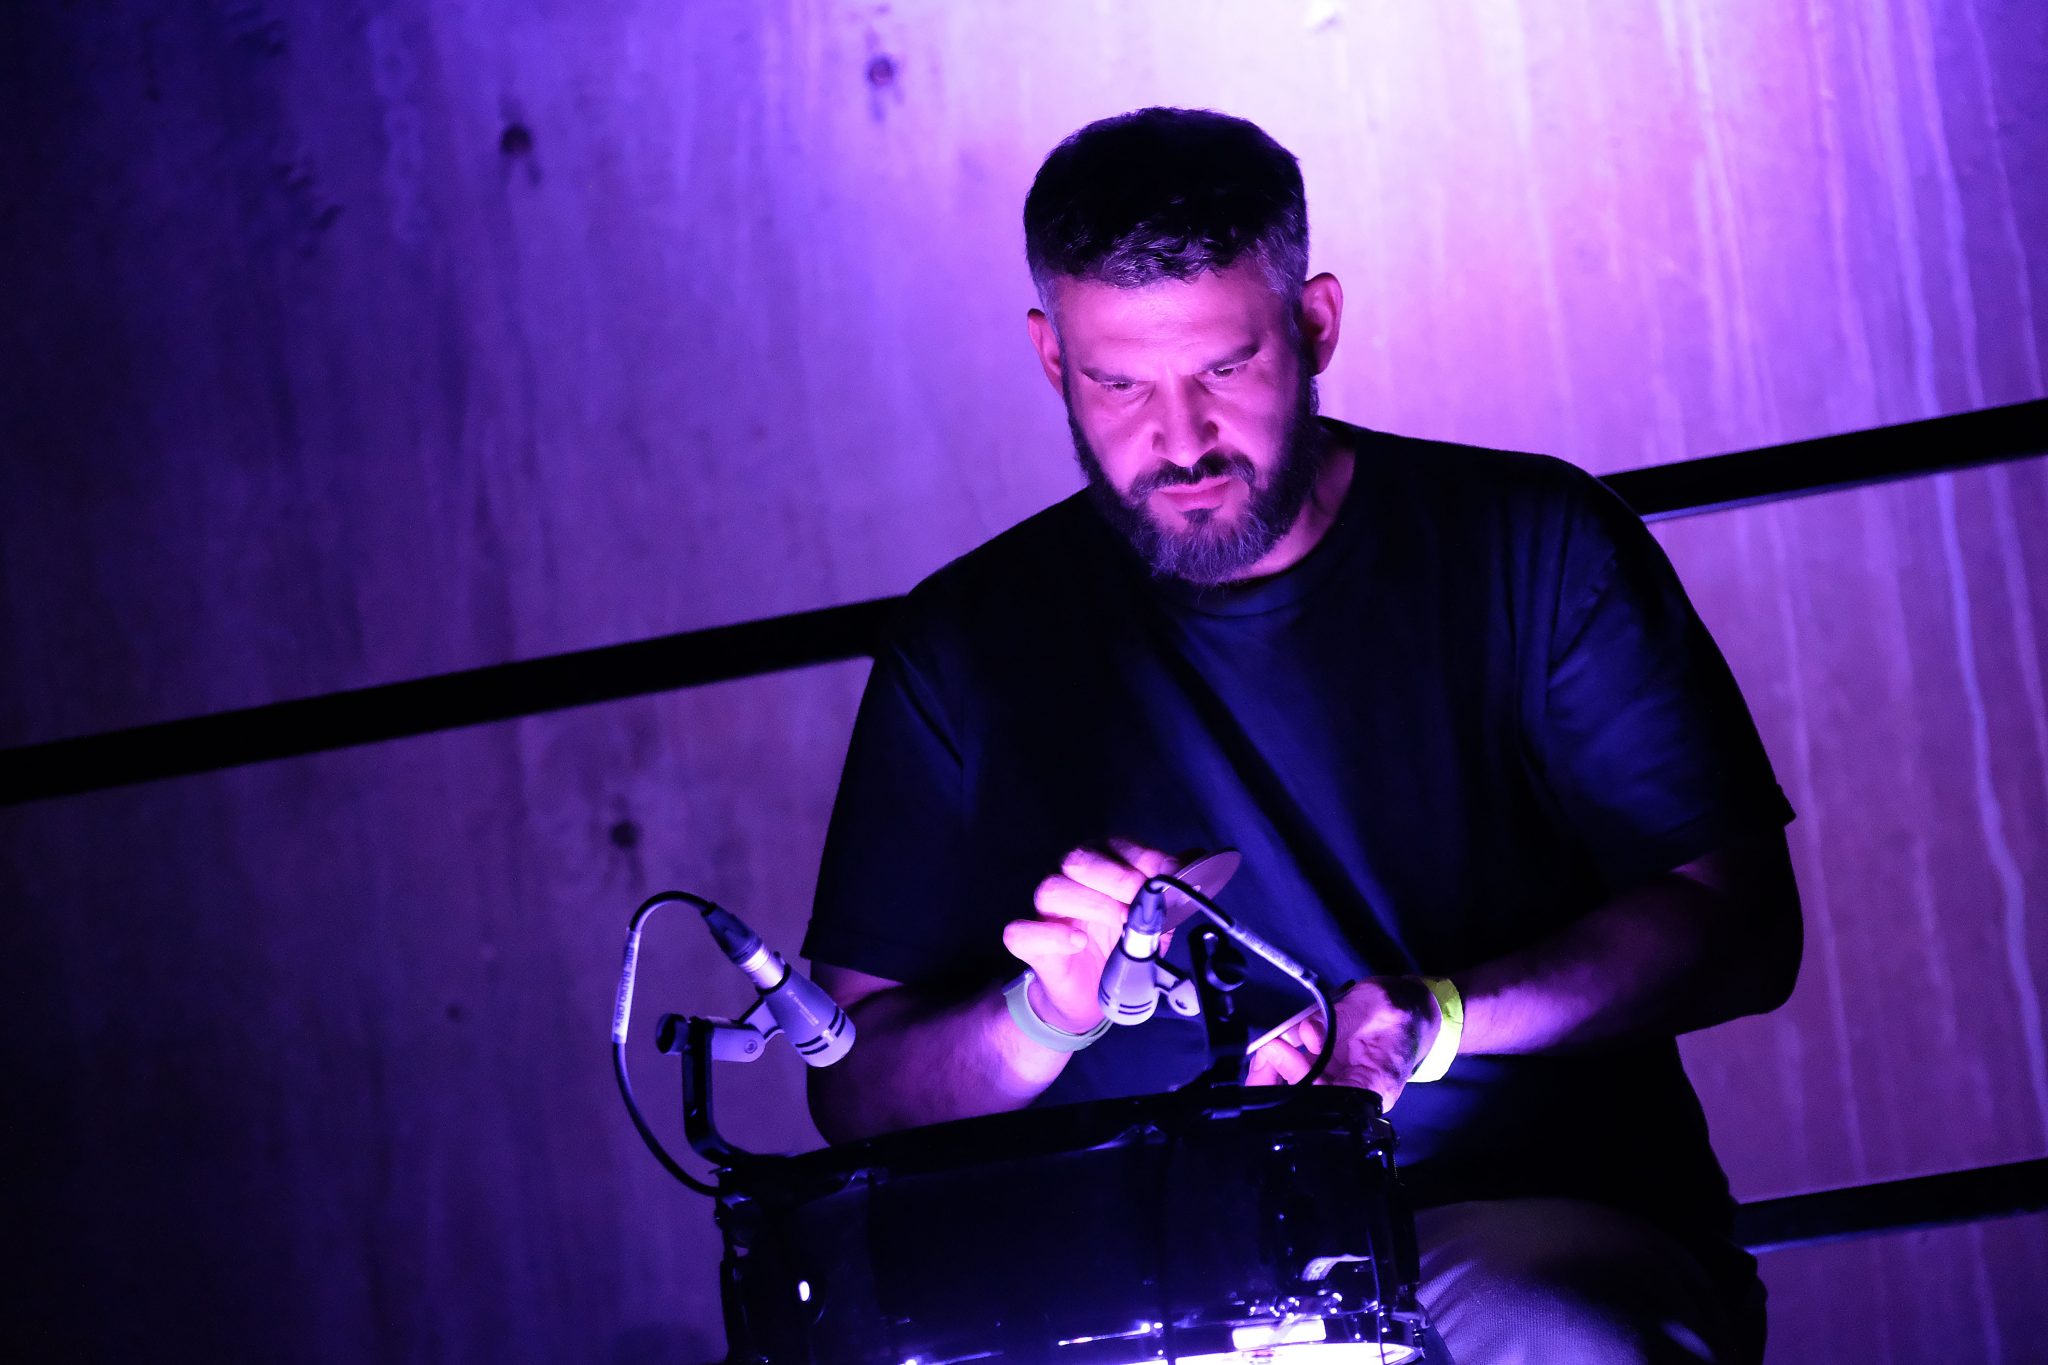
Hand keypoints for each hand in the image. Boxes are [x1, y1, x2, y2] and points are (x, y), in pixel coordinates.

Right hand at [1002, 838, 1180, 1035]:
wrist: (1092, 995)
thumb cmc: (1121, 946)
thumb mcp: (1155, 918)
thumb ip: (1172, 889)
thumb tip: (1197, 858)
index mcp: (1101, 864)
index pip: (1118, 847)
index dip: (1145, 858)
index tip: (1169, 874)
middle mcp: (1070, 879)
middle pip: (1079, 860)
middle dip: (1115, 877)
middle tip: (1141, 901)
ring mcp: (1045, 910)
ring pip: (1051, 889)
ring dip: (1091, 903)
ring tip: (1120, 924)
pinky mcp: (1029, 942)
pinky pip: (1020, 931)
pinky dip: (1049, 934)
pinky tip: (1078, 942)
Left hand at [1245, 976, 1439, 1111]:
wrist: (1413, 1012)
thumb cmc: (1401, 1010)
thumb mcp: (1373, 1004)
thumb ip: (1338, 1018)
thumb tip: (1306, 1033)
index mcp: (1373, 1088)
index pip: (1329, 1101)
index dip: (1299, 1082)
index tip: (1279, 1055)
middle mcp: (1354, 1095)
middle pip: (1308, 1100)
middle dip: (1280, 1076)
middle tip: (1266, 1047)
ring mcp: (1339, 1084)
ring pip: (1299, 1088)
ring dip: (1277, 1068)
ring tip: (1269, 1043)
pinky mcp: (1329, 1073)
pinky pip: (1301, 1072)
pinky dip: (1285, 1059)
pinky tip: (1277, 1043)